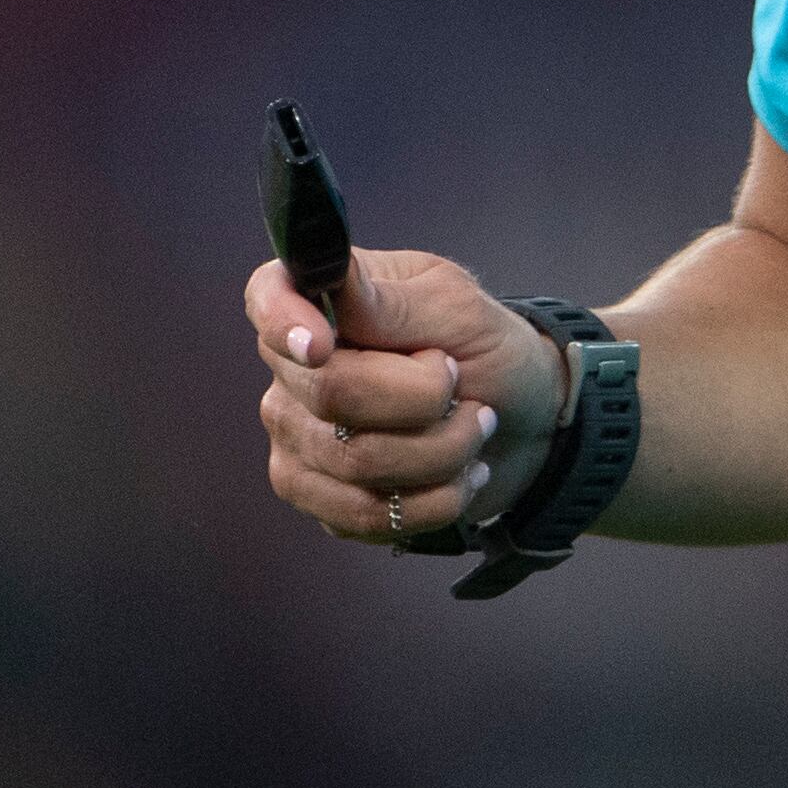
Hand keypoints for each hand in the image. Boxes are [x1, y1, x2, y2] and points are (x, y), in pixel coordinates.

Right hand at [246, 244, 568, 546]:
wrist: (519, 421)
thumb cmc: (484, 349)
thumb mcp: (456, 309)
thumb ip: (390, 301)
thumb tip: (334, 274)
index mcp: (318, 301)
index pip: (267, 297)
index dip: (283, 321)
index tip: (322, 345)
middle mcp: (291, 370)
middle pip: (331, 393)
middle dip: (423, 398)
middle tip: (463, 387)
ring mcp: (297, 437)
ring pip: (355, 461)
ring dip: (442, 450)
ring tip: (474, 428)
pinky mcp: (317, 496)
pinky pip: (361, 512)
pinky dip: (432, 499)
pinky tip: (458, 477)